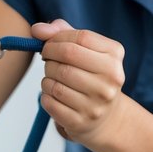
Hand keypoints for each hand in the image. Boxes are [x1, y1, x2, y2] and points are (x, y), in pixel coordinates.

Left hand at [31, 20, 125, 145]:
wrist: (107, 118)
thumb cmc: (91, 75)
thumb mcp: (85, 50)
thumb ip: (61, 32)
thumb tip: (37, 29)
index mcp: (115, 56)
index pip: (81, 37)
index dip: (58, 37)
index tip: (49, 44)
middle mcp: (111, 80)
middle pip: (67, 56)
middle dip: (49, 55)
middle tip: (47, 59)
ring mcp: (97, 103)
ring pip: (55, 81)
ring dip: (46, 77)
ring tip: (53, 78)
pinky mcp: (80, 122)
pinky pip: (49, 102)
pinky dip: (45, 95)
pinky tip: (54, 95)